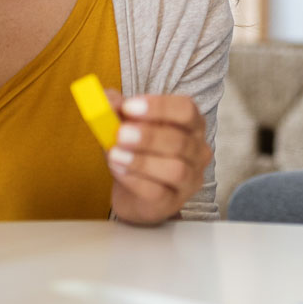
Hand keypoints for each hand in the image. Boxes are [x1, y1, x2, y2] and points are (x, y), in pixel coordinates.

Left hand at [103, 92, 211, 225]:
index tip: (129, 106)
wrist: (134, 192)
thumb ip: (115, 109)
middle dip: (148, 136)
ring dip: (142, 160)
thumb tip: (105, 100)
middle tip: (121, 133)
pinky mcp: (173, 203)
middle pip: (180, 141)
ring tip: (115, 155)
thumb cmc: (136, 152)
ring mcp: (189, 180)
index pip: (186, 110)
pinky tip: (118, 170)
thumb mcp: (125, 124)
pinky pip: (157, 192)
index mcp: (191, 125)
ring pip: (175, 170)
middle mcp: (197, 151)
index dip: (159, 107)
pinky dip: (135, 180)